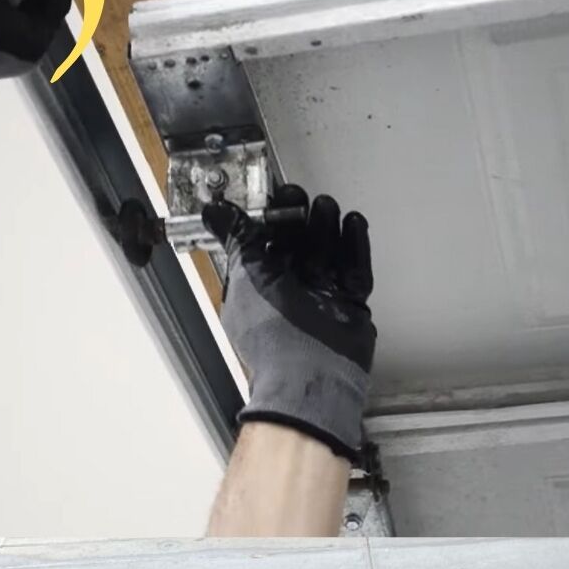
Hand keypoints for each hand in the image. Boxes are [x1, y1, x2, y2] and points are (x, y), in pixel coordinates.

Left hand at [203, 185, 374, 460]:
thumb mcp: (245, 276)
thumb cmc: (271, 330)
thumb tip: (212, 209)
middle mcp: (290, 289)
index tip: (277, 195)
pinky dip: (355, 245)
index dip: (272, 216)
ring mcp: (322, 295)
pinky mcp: (350, 303)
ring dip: (327, 227)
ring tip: (328, 207)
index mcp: (259, 284)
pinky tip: (353, 222)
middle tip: (303, 200)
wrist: (310, 372)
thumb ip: (236, 238)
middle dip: (301, 218)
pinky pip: (355, 268)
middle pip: (300, 242)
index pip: (266, 241)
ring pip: (328, 251)